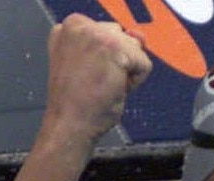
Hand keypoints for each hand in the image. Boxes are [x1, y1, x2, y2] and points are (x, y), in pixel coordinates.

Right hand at [44, 13, 152, 140]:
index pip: (111, 34)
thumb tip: (139, 36)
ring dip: (126, 72)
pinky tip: (112, 90)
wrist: (69, 124)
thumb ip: (115, 43)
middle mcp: (79, 24)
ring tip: (102, 86)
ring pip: (135, 50)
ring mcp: (96, 33)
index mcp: (70, 26)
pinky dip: (135, 82)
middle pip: (124, 39)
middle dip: (118, 63)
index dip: (107, 60)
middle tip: (94, 82)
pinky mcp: (114, 48)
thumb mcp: (93, 62)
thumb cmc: (78, 101)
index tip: (87, 75)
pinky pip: (144, 64)